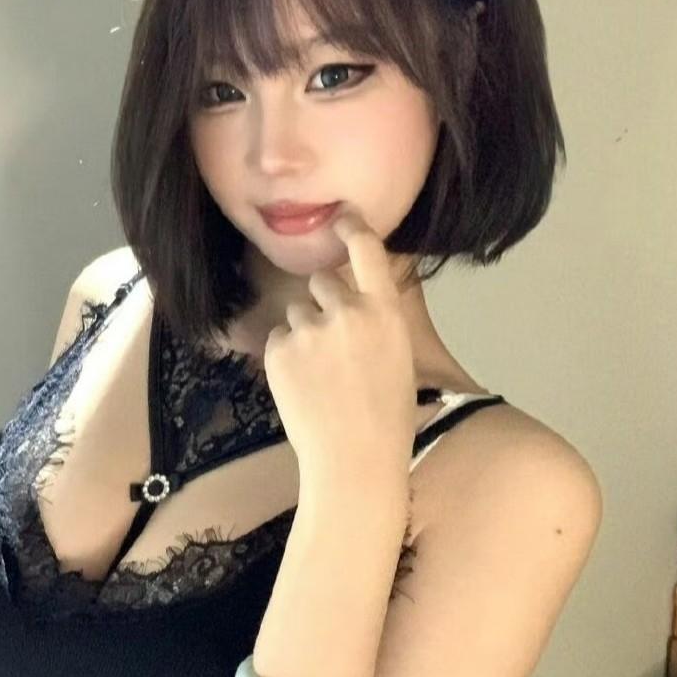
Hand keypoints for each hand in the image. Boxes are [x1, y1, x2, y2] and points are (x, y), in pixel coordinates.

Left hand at [262, 211, 416, 492]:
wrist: (354, 459)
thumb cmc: (386, 418)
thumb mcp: (398, 357)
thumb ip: (375, 322)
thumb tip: (351, 302)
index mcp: (385, 312)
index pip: (367, 251)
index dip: (352, 228)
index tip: (341, 216)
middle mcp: (347, 311)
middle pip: (324, 282)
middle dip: (323, 303)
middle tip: (333, 348)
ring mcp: (310, 329)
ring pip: (297, 312)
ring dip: (303, 333)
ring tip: (319, 377)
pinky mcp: (279, 349)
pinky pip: (278, 339)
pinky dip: (285, 358)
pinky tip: (303, 388)